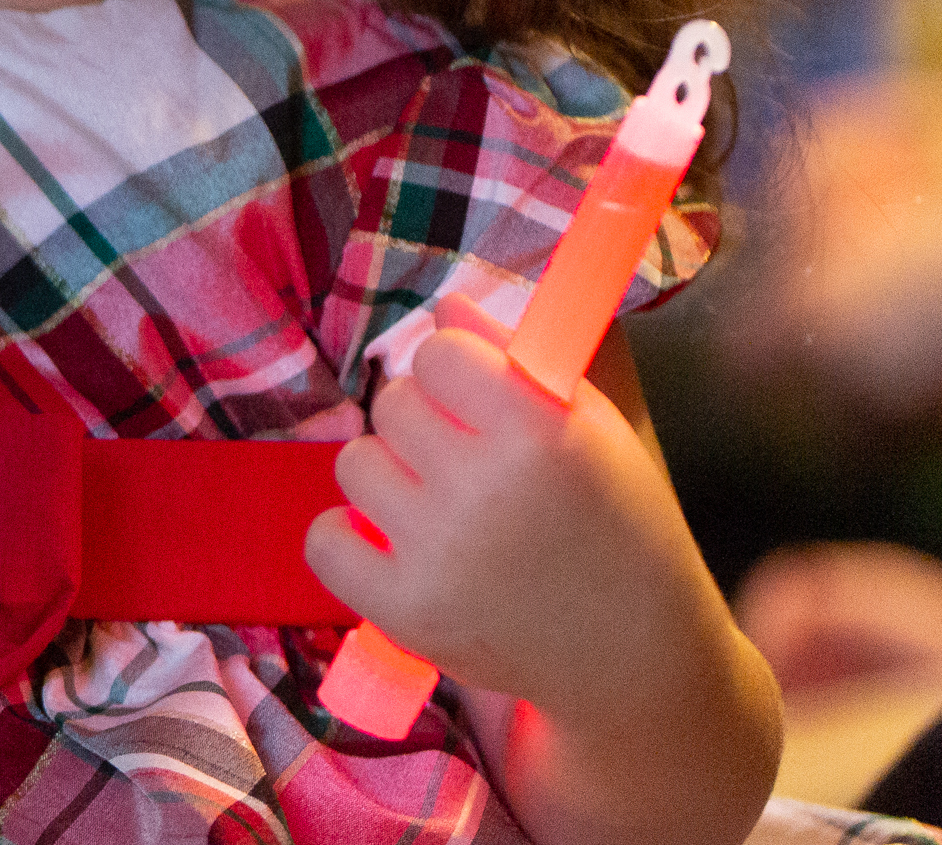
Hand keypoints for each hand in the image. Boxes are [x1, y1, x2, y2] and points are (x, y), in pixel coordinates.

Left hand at [304, 296, 716, 726]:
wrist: (635, 655)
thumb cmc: (614, 523)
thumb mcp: (592, 427)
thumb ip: (517, 355)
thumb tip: (444, 304)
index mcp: (538, 432)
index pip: (439, 352)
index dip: (456, 373)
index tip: (480, 401)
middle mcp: (483, 489)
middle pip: (392, 402)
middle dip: (425, 425)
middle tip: (469, 464)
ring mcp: (437, 554)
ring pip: (354, 463)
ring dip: (390, 478)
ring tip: (444, 510)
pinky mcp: (403, 611)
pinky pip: (323, 538)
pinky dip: (349, 540)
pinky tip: (397, 547)